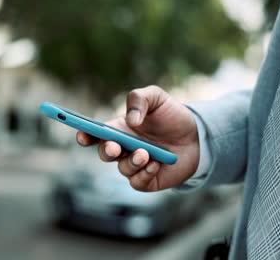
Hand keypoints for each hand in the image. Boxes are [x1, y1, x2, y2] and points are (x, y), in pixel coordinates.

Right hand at [76, 85, 200, 191]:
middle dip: (106, 151)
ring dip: (131, 161)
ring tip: (146, 153)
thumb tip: (130, 120)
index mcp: (119, 128)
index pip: (95, 133)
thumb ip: (139, 99)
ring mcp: (134, 165)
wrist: (197, 136)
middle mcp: (123, 148)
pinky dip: (144, 174)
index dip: (85, 135)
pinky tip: (156, 164)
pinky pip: (137, 182)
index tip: (82, 135)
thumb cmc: (172, 116)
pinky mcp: (147, 180)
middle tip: (114, 147)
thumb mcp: (157, 97)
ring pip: (122, 168)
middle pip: (104, 153)